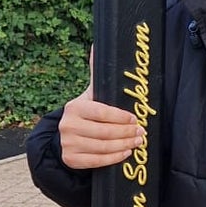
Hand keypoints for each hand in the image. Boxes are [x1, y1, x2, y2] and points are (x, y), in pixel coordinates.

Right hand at [59, 50, 144, 169]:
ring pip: (103, 147)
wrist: (64, 138)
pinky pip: (97, 161)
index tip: (135, 118)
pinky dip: (114, 157)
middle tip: (141, 132)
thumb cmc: (85, 114)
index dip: (121, 117)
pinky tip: (125, 152)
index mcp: (74, 107)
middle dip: (127, 132)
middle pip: (105, 131)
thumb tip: (97, 45)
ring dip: (124, 145)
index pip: (103, 112)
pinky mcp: (71, 159)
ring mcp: (68, 144)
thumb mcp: (89, 95)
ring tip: (137, 141)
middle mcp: (68, 125)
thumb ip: (95, 73)